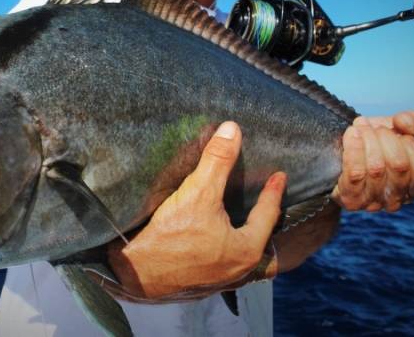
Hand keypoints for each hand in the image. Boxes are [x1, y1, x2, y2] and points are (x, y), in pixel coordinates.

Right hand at [106, 121, 285, 300]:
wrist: (134, 275)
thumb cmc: (171, 236)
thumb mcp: (197, 193)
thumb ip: (217, 160)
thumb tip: (232, 128)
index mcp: (247, 250)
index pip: (268, 214)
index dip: (274, 192)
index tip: (280, 176)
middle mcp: (239, 271)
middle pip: (261, 241)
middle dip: (265, 222)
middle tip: (266, 202)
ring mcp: (219, 281)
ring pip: (243, 255)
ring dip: (244, 236)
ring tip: (241, 218)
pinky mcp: (200, 284)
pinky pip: (224, 262)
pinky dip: (225, 247)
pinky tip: (213, 237)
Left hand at [332, 111, 413, 211]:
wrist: (335, 161)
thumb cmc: (370, 145)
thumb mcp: (394, 128)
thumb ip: (410, 121)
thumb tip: (404, 124)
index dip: (409, 144)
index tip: (394, 129)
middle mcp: (398, 198)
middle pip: (399, 165)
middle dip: (384, 137)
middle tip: (371, 127)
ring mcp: (374, 203)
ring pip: (376, 169)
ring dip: (367, 141)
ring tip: (359, 129)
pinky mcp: (352, 200)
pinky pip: (355, 174)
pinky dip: (354, 149)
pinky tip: (352, 135)